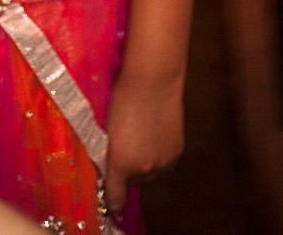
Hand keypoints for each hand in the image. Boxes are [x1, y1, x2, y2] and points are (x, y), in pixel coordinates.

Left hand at [104, 68, 184, 215]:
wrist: (153, 79)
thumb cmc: (123, 97)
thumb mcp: (106, 128)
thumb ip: (108, 154)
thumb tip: (109, 169)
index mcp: (120, 163)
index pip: (115, 196)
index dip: (112, 201)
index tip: (111, 205)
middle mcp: (143, 169)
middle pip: (132, 182)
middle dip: (127, 170)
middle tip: (123, 145)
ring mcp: (162, 163)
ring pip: (149, 173)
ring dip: (144, 163)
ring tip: (140, 136)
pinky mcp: (176, 154)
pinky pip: (163, 164)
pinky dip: (158, 155)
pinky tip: (153, 133)